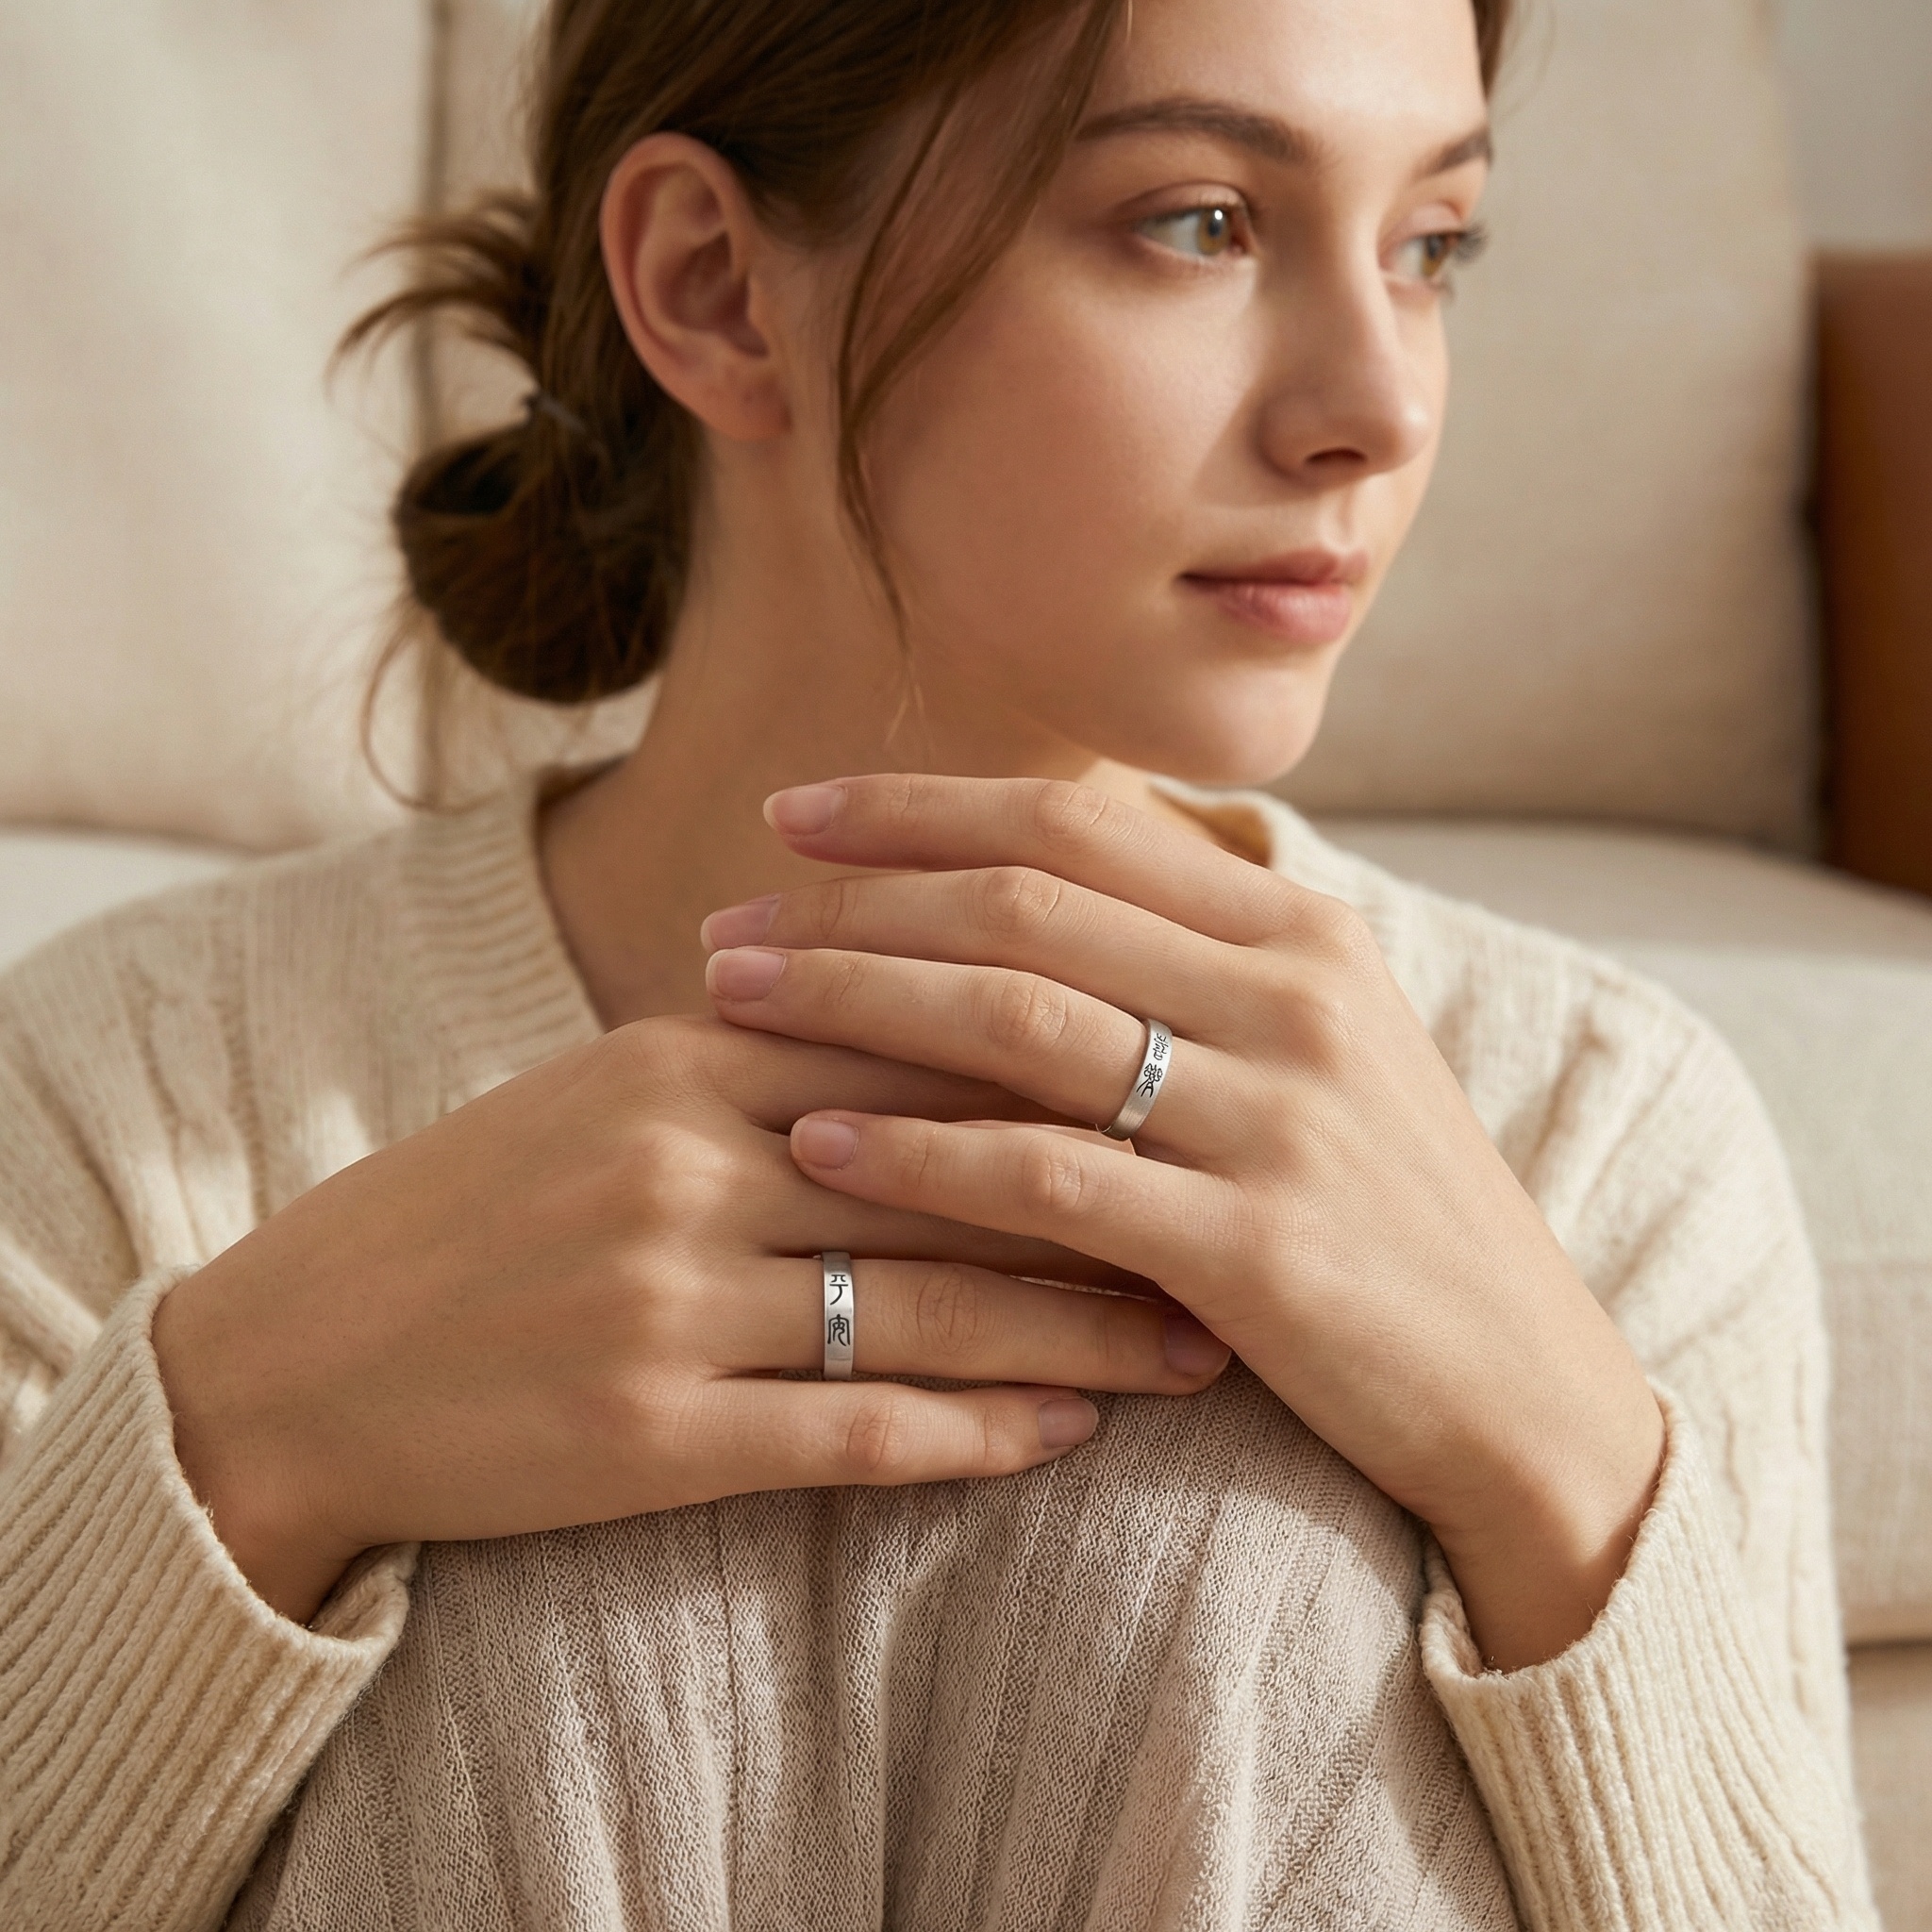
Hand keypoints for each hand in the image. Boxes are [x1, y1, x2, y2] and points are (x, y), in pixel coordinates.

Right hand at [153, 1015, 1228, 1624]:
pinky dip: (978, 1433)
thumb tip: (941, 1013)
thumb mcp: (612, 1089)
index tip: (1187, 1088)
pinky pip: (856, 1430)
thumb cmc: (482, 1209)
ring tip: (1198, 1346)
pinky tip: (1068, 1434)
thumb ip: (768, 1047)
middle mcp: (684, 1159)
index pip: (918, 1038)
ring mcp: (667, 1296)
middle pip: (952, 1170)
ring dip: (1081, 1330)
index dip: (1068, 1067)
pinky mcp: (651, 1429)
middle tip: (1244, 1220)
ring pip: (928, 1305)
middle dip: (1113, 1198)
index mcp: (684, 1053)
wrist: (304, 1357)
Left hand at [701, 775, 1665, 1669]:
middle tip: (725, 921)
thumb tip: (1029, 882)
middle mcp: (1291, 997)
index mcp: (1301, 930)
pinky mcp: (1254, 1247)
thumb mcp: (1320, 1048)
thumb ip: (1196, 958)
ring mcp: (1275, 1117)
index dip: (921, 806)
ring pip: (1018, 1019)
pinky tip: (820, 1142)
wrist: (1524, 1387)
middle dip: (851, 900)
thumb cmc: (1389, 1212)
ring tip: (733, 1001)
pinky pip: (1048, 1177)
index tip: (796, 815)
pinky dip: (921, 1152)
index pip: (1076, 823)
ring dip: (854, 999)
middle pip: (1025, 904)